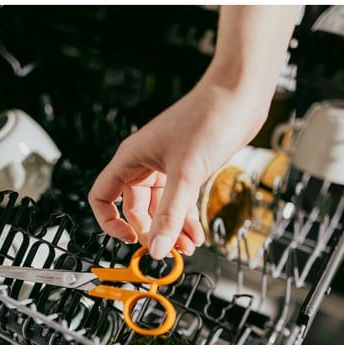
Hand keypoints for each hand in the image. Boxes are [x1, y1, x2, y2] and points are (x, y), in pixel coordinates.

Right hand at [88, 80, 266, 258]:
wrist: (240, 95)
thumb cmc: (209, 118)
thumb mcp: (186, 173)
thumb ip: (170, 215)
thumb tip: (157, 248)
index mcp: (131, 158)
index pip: (103, 196)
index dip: (110, 221)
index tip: (129, 239)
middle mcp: (145, 162)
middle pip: (135, 209)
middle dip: (151, 231)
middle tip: (167, 249)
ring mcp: (166, 166)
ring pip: (160, 207)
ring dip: (171, 229)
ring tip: (188, 247)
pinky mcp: (188, 168)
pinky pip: (179, 201)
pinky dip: (186, 219)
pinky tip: (197, 234)